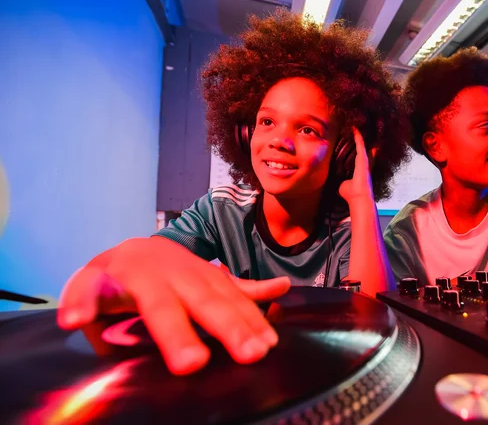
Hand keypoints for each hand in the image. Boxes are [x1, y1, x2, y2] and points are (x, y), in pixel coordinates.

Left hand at [57, 236, 290, 374]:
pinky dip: (264, 289)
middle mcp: (180, 273)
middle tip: (251, 355)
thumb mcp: (87, 286)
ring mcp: (203, 272)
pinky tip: (284, 289)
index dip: (177, 336)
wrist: (136, 250)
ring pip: (230, 295)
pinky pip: (242, 285)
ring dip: (253, 320)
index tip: (192, 365)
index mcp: (145, 277)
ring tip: (269, 345)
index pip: (162, 309)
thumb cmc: (110, 279)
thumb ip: (82, 303)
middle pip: (208, 302)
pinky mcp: (217, 277)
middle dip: (231, 329)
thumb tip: (74, 320)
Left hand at [338, 127, 376, 204]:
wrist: (357, 197)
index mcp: (359, 171)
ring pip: (362, 146)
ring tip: (356, 128)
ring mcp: (364, 161)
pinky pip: (361, 145)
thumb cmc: (350, 194)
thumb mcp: (342, 185)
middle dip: (361, 141)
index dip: (359, 151)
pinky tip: (355, 129)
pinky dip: (358, 137)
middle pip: (363, 150)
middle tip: (358, 132)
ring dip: (359, 137)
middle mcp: (363, 165)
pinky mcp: (363, 159)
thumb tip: (335, 181)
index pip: (359, 158)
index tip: (356, 144)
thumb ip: (340, 181)